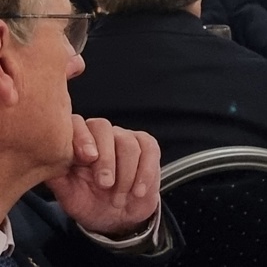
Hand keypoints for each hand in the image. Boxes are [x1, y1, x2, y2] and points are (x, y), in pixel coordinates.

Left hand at [46, 116, 160, 237]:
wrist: (117, 218)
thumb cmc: (89, 203)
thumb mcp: (68, 194)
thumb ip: (56, 176)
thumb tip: (43, 161)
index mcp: (77, 142)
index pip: (77, 124)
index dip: (82, 137)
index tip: (87, 159)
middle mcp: (101, 135)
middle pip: (104, 128)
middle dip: (106, 159)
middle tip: (105, 185)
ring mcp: (125, 138)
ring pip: (128, 143)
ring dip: (125, 175)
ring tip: (118, 200)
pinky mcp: (147, 146)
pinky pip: (149, 150)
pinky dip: (145, 173)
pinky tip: (138, 192)